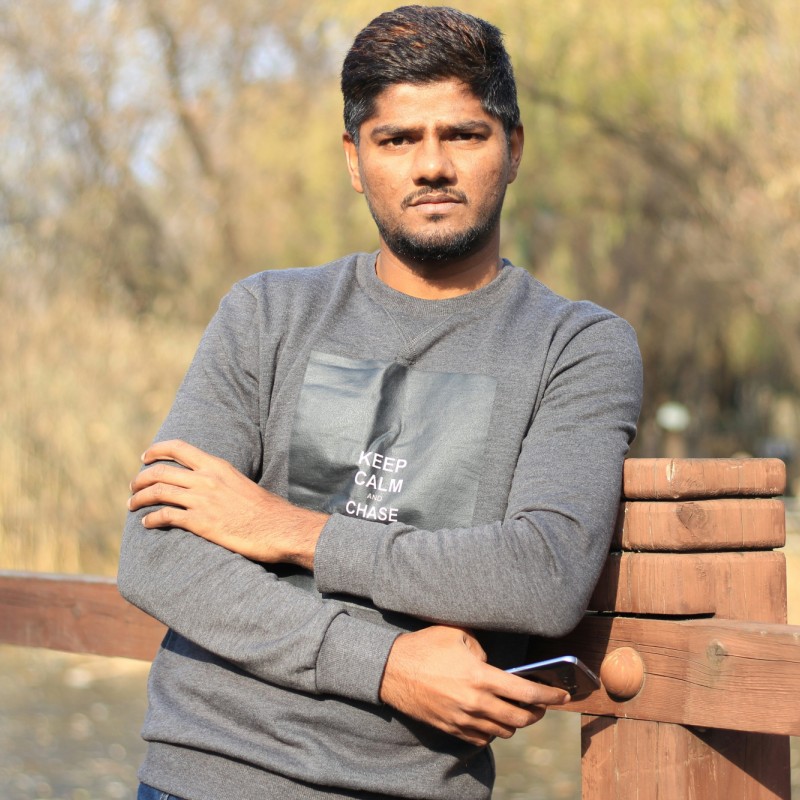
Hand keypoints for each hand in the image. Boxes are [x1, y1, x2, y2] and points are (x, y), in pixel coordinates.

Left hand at [127, 440, 327, 567]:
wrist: (279, 528)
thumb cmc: (266, 509)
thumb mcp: (241, 483)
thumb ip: (221, 480)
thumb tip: (209, 485)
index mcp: (217, 466)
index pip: (178, 448)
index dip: (156, 450)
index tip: (145, 458)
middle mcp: (206, 479)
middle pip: (160, 471)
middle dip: (141, 478)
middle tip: (134, 486)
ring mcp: (202, 500)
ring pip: (158, 492)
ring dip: (139, 498)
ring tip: (132, 504)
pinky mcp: (200, 522)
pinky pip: (165, 516)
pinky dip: (151, 519)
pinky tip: (147, 524)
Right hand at [379, 625, 568, 745]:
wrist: (391, 670)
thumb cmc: (425, 646)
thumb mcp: (458, 635)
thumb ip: (483, 649)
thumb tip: (494, 664)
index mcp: (481, 676)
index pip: (526, 692)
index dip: (549, 695)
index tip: (562, 695)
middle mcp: (475, 702)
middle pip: (520, 718)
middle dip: (537, 713)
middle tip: (541, 705)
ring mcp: (462, 719)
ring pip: (502, 731)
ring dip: (515, 723)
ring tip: (516, 711)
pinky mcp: (450, 728)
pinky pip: (481, 738)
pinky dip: (492, 731)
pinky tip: (492, 718)